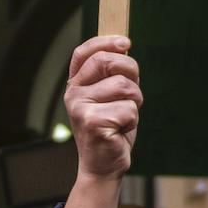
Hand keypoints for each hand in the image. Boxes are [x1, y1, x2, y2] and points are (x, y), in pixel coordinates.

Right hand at [59, 36, 139, 207]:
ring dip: (135, 102)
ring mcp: (80, 108)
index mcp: (75, 84)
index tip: (126, 43)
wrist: (103, 165)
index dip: (105, 42)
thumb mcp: (110, 96)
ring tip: (124, 117)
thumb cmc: (111, 128)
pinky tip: (121, 131)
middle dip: (131, 71)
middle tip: (133, 91)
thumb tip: (124, 47)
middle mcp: (73, 93)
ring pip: (124, 87)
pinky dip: (133, 121)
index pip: (84, 52)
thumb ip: (114, 74)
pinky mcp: (93, 123)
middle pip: (107, 62)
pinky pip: (129, 109)